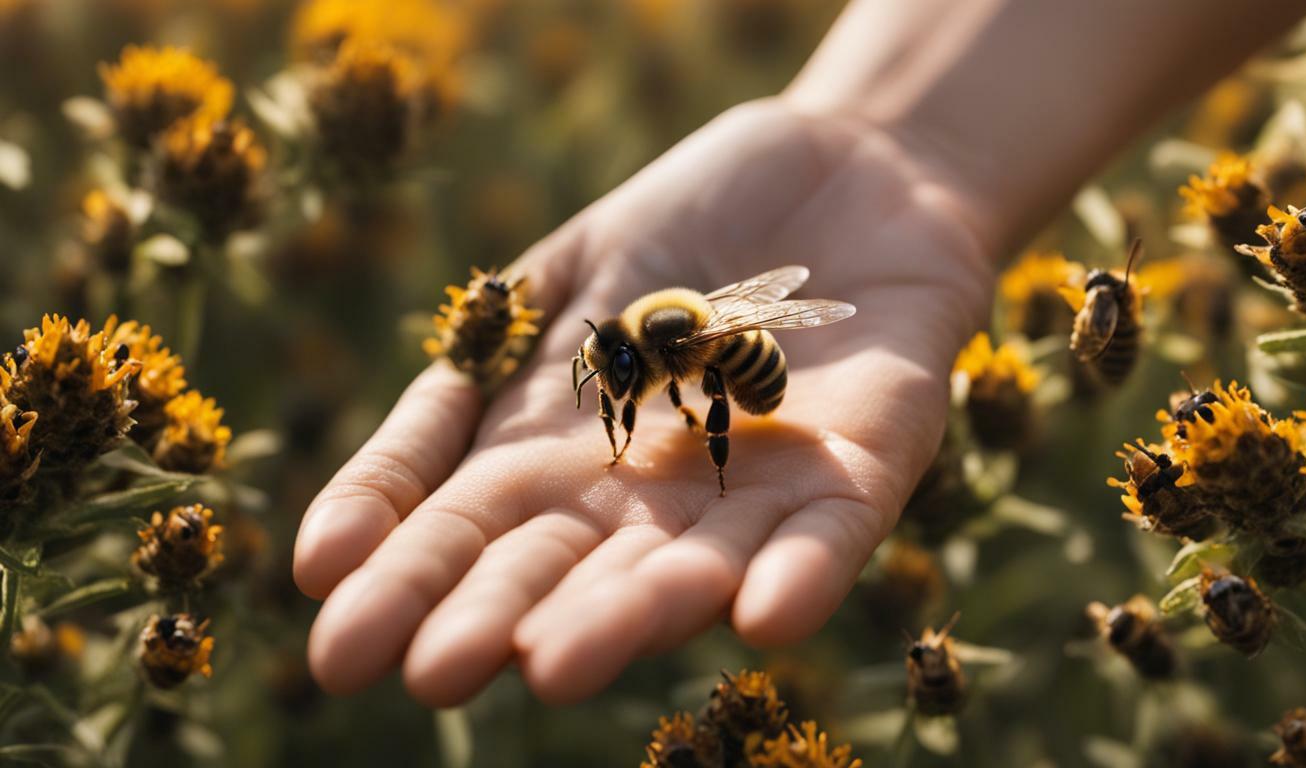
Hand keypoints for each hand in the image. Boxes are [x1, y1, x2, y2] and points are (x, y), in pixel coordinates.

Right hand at [293, 97, 993, 704]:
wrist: (843, 173)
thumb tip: (329, 549)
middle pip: (567, 572)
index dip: (405, 591)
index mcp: (561, 463)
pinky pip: (833, 532)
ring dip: (631, 617)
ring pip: (688, 570)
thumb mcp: (547, 297)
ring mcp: (758, 491)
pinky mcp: (862, 470)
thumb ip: (459, 398)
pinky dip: (801, 573)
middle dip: (503, 619)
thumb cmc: (681, 234)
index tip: (337, 653)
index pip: (467, 539)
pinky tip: (761, 617)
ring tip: (556, 664)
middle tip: (438, 673)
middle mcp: (650, 503)